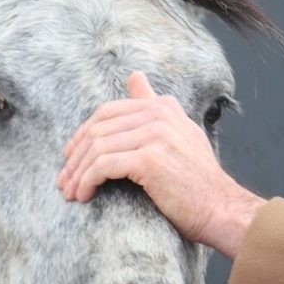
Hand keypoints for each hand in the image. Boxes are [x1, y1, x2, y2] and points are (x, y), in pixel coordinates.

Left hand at [56, 71, 264, 257]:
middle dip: (75, 156)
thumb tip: (134, 75)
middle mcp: (160, 115)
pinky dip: (87, 181)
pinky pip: (103, 166)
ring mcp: (155, 135)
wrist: (219, 208)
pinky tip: (84, 195)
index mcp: (164, 107)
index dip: (84, 134)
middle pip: (98, 129)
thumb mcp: (180, 133)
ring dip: (77, 173)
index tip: (72, 157)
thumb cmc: (197, 181)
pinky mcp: (148, 159)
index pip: (109, 111)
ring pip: (97, 148)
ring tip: (71, 192)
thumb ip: (155, 105)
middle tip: (64, 180)